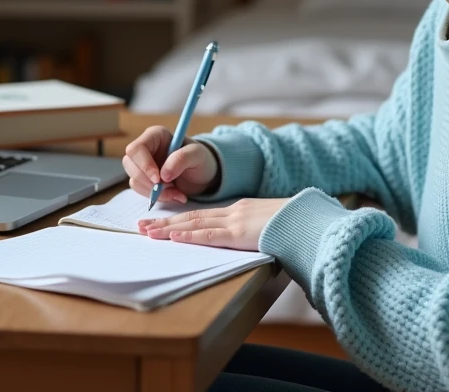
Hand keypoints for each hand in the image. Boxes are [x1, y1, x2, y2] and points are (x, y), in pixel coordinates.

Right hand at [122, 125, 219, 204]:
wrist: (203, 175)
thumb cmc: (200, 159)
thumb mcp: (197, 155)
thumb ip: (182, 159)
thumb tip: (163, 174)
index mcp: (155, 135)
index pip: (136, 148)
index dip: (144, 164)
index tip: (158, 179)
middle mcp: (145, 148)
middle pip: (130, 164)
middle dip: (148, 181)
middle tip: (170, 188)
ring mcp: (142, 165)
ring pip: (134, 179)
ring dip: (154, 192)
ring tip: (177, 193)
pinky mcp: (144, 179)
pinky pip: (141, 190)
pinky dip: (157, 197)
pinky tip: (174, 195)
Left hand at [137, 198, 291, 251]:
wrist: (307, 221)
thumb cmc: (293, 225)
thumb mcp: (268, 224)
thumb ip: (253, 230)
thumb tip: (248, 238)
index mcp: (238, 210)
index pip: (202, 214)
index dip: (179, 218)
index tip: (161, 222)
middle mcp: (232, 212)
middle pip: (191, 217)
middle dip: (164, 221)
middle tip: (141, 226)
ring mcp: (234, 221)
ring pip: (194, 224)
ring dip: (168, 228)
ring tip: (147, 232)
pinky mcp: (239, 234)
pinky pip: (209, 235)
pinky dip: (189, 236)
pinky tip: (173, 238)